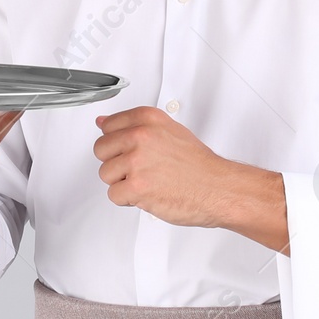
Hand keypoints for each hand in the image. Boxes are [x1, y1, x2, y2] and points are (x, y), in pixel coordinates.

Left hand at [92, 106, 288, 251]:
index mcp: (148, 119)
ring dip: (122, 183)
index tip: (127, 149)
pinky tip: (147, 194)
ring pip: (105, 174)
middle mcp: (141, 136)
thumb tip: (102, 123)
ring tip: (146, 181)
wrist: (217, 188)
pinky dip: (128, 200)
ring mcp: (137, 161)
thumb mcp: (169, 131)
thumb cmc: (198, 165)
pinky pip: (114, 195)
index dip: (117, 143)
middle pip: (101, 149)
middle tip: (138, 169)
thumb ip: (133, 126)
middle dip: (116, 163)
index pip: (108, 125)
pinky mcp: (136, 186)